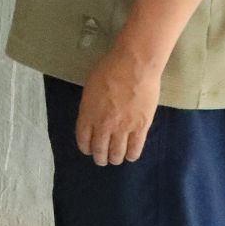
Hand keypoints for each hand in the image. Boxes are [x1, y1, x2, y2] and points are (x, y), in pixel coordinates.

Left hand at [75, 48, 162, 165]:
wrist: (134, 66)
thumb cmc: (110, 68)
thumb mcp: (90, 87)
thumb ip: (90, 105)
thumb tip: (93, 115)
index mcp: (88, 114)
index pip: (83, 139)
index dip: (86, 147)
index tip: (88, 150)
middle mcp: (103, 125)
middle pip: (99, 149)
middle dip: (100, 157)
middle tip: (102, 159)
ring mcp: (122, 128)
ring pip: (117, 153)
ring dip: (115, 159)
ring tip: (115, 159)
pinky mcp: (141, 127)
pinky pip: (135, 148)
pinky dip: (132, 155)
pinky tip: (131, 156)